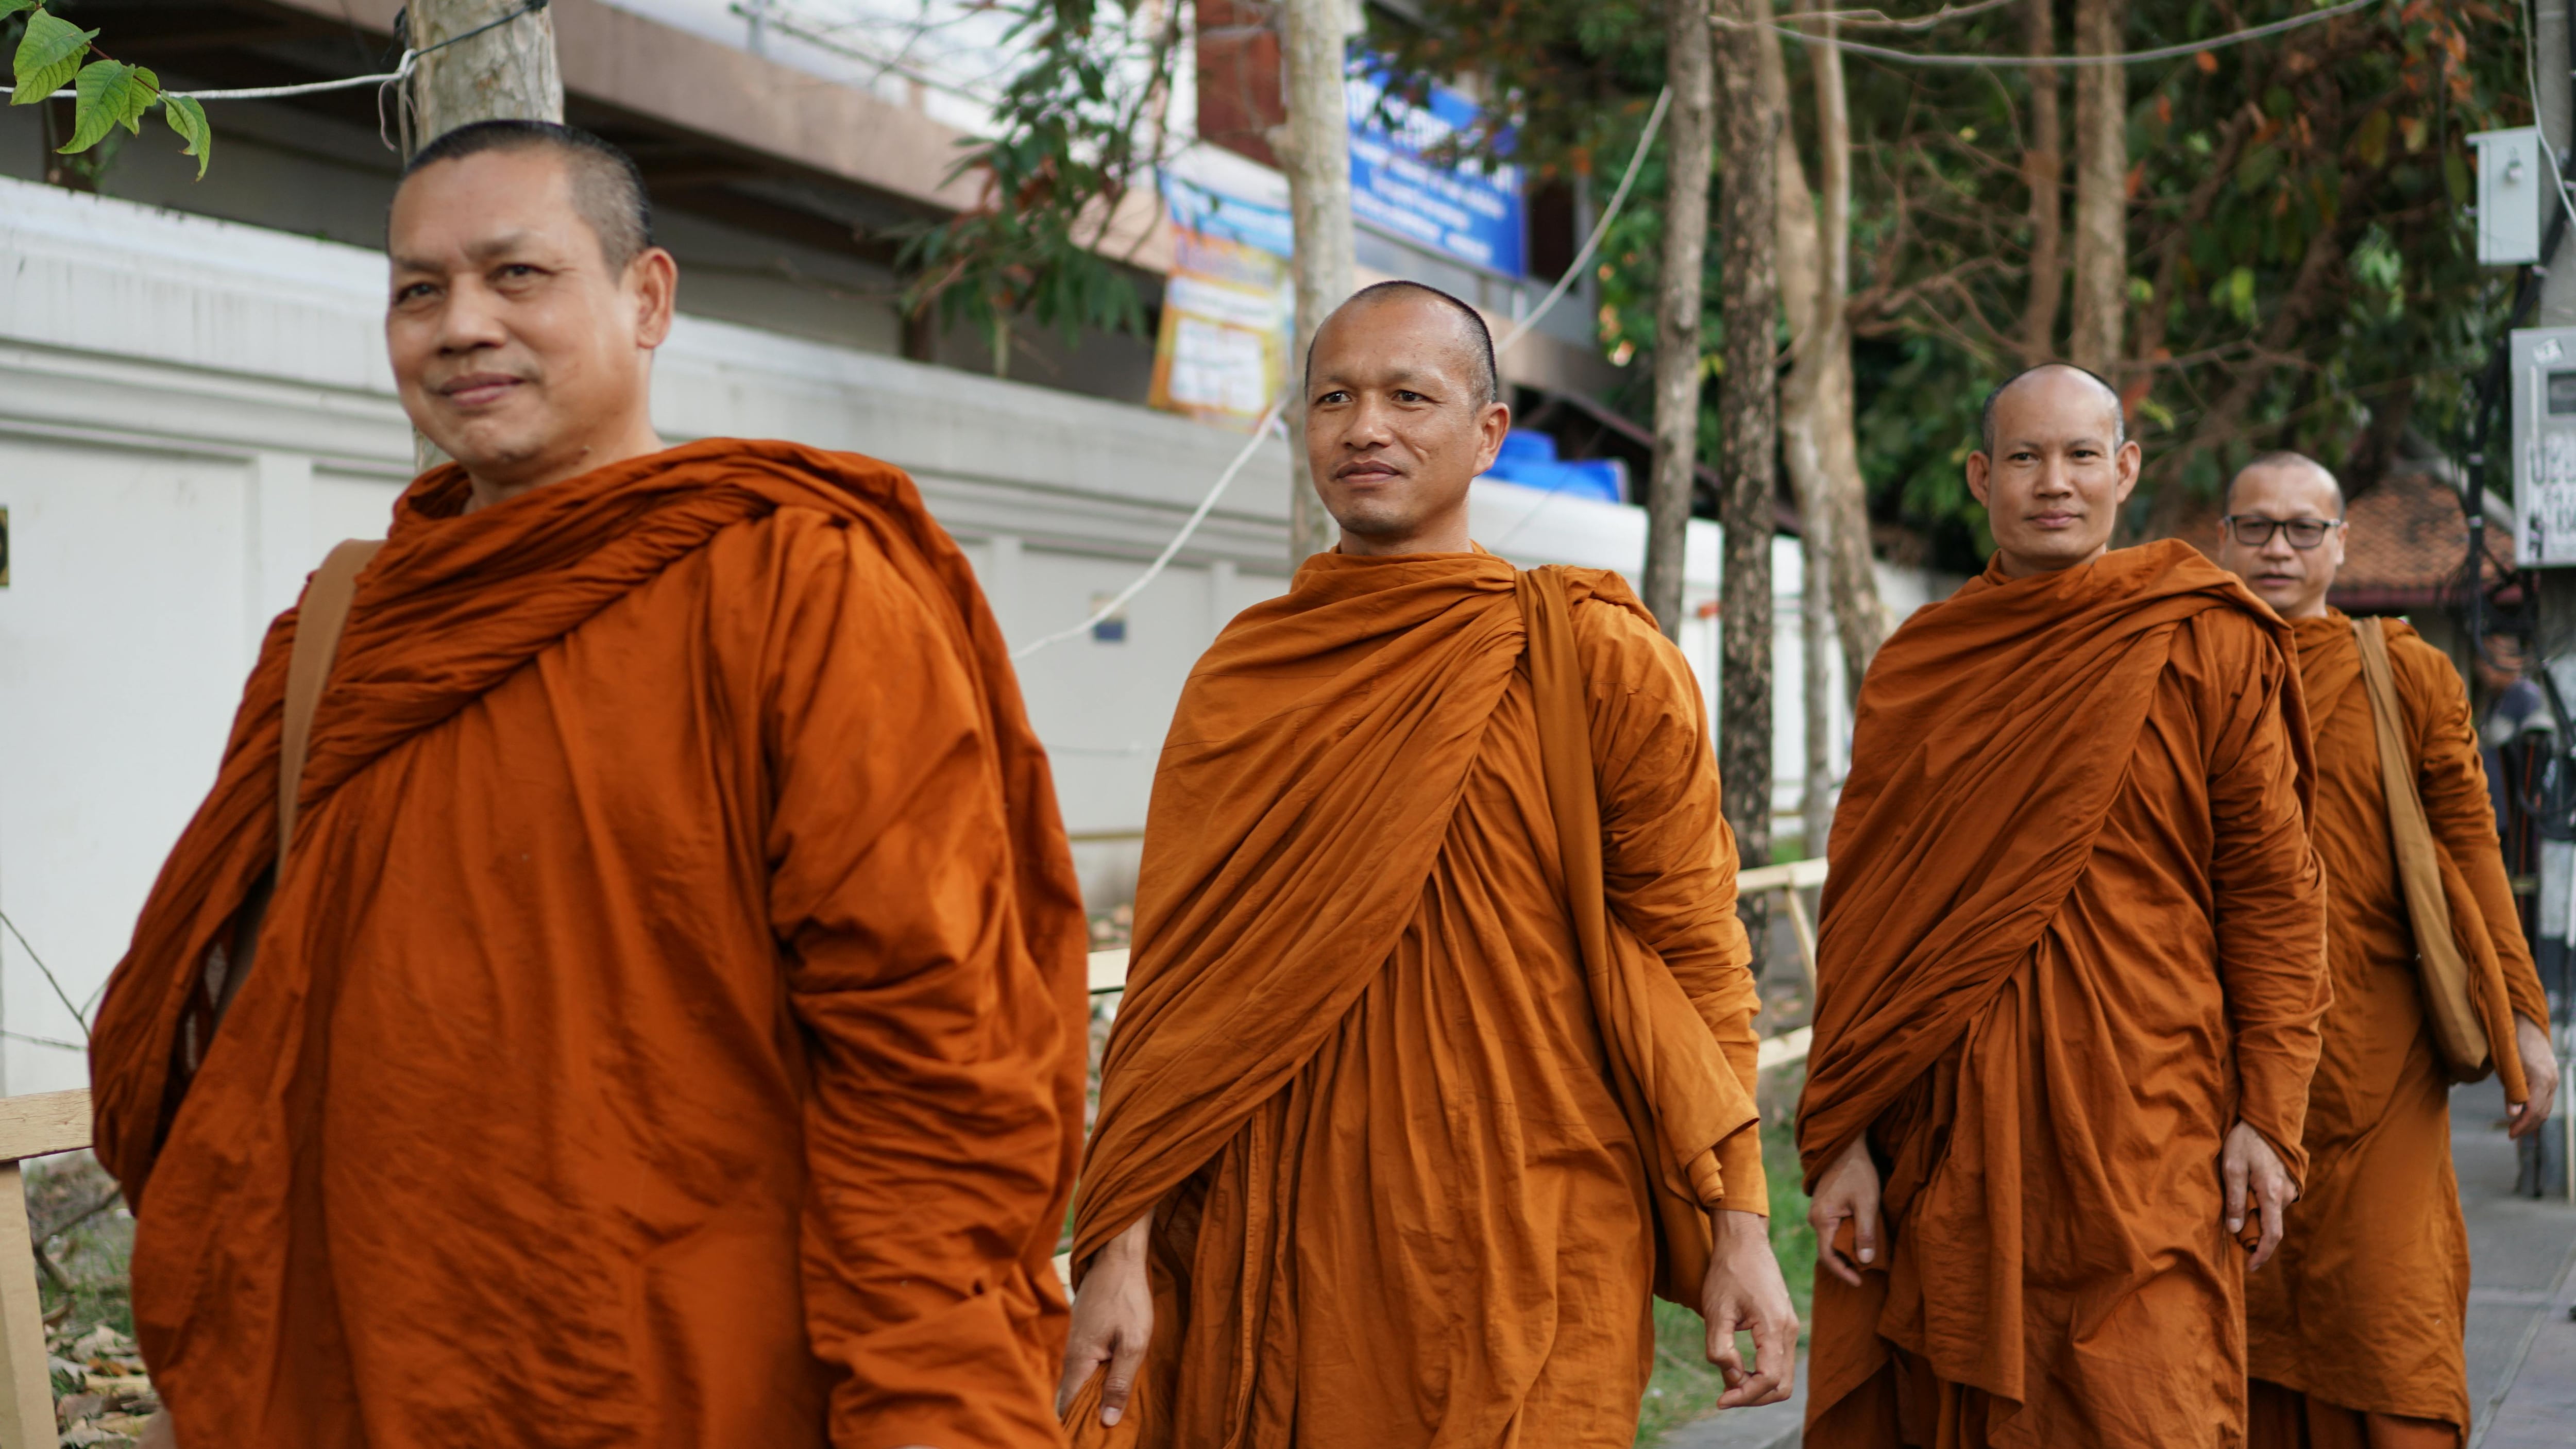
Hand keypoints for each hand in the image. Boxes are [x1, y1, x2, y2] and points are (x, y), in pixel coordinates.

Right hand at [1055, 1214, 1153, 1425]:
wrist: (1117, 1259)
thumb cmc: (1128, 1298)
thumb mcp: (1134, 1343)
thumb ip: (1120, 1382)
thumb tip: (1107, 1420)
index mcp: (1079, 1360)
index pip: (1067, 1407)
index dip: (1075, 1427)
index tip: (1088, 1440)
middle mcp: (1069, 1355)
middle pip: (1069, 1398)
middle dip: (1082, 1418)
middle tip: (1101, 1434)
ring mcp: (1074, 1345)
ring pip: (1076, 1383)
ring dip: (1088, 1401)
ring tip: (1106, 1419)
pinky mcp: (1082, 1337)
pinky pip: (1082, 1370)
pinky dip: (1092, 1383)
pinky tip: (1107, 1390)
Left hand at [1700, 1208, 1799, 1407]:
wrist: (1744, 1242)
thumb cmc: (1727, 1272)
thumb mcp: (1715, 1310)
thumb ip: (1720, 1348)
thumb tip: (1731, 1377)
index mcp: (1774, 1326)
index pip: (1769, 1380)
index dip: (1744, 1396)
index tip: (1720, 1401)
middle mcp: (1789, 1330)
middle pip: (1782, 1386)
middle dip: (1753, 1397)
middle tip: (1724, 1395)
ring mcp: (1790, 1328)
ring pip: (1783, 1377)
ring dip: (1757, 1387)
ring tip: (1728, 1380)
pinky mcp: (1784, 1325)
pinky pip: (1779, 1361)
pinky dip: (1761, 1374)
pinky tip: (1736, 1367)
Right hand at [1806, 1132, 1880, 1288]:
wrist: (1846, 1146)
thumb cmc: (1858, 1172)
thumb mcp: (1867, 1203)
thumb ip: (1866, 1233)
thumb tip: (1865, 1262)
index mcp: (1822, 1219)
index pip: (1827, 1256)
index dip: (1843, 1273)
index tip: (1859, 1282)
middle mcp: (1815, 1218)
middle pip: (1828, 1251)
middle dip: (1847, 1264)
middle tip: (1868, 1272)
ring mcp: (1818, 1213)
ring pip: (1831, 1241)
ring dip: (1847, 1251)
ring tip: (1867, 1258)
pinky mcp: (1824, 1207)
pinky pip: (1833, 1230)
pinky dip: (1846, 1239)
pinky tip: (1861, 1240)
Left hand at [2222, 1120, 2296, 1272]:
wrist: (2266, 1119)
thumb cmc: (2245, 1141)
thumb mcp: (2232, 1167)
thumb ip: (2234, 1199)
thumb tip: (2235, 1229)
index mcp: (2272, 1193)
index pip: (2272, 1234)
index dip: (2262, 1254)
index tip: (2251, 1267)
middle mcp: (2286, 1194)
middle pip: (2271, 1225)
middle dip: (2254, 1234)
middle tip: (2232, 1230)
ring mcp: (2290, 1188)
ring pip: (2272, 1213)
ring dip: (2256, 1217)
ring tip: (2236, 1204)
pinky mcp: (2289, 1182)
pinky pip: (2275, 1202)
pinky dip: (2262, 1206)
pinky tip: (2247, 1193)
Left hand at [2508, 1015, 2560, 1140]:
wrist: (2526, 1024)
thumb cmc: (2511, 1042)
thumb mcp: (2507, 1065)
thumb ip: (2511, 1090)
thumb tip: (2512, 1114)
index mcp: (2541, 1078)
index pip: (2534, 1110)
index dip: (2522, 1124)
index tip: (2510, 1134)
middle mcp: (2551, 1080)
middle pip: (2543, 1112)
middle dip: (2528, 1125)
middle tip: (2512, 1134)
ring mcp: (2553, 1079)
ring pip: (2546, 1107)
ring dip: (2533, 1119)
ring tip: (2517, 1128)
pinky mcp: (2551, 1077)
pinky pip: (2546, 1099)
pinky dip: (2536, 1109)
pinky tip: (2524, 1113)